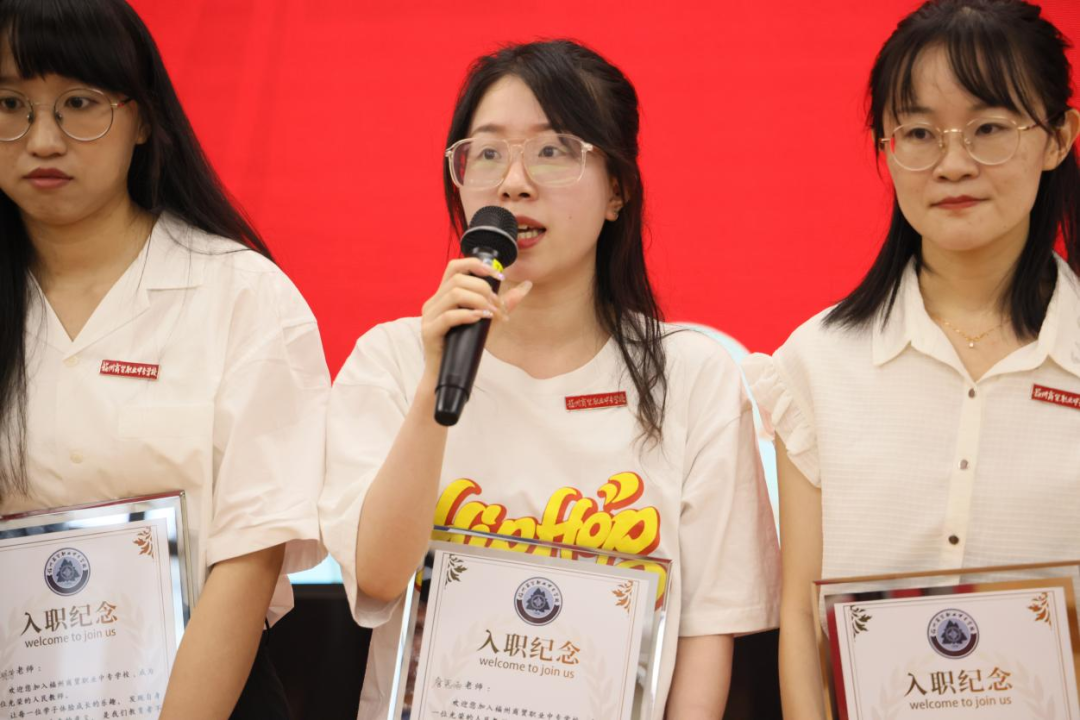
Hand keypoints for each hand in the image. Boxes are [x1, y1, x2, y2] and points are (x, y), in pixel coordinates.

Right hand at [419, 257, 530, 380]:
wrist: (445, 374)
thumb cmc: (464, 345)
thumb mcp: (488, 320)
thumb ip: (503, 303)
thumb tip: (526, 286)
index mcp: (443, 295)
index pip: (455, 267)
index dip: (476, 265)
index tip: (498, 276)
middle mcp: (433, 302)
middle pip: (458, 280)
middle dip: (483, 289)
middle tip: (498, 306)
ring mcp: (429, 316)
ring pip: (454, 294)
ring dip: (479, 301)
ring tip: (492, 314)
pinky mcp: (429, 332)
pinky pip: (448, 316)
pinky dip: (467, 315)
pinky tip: (480, 319)